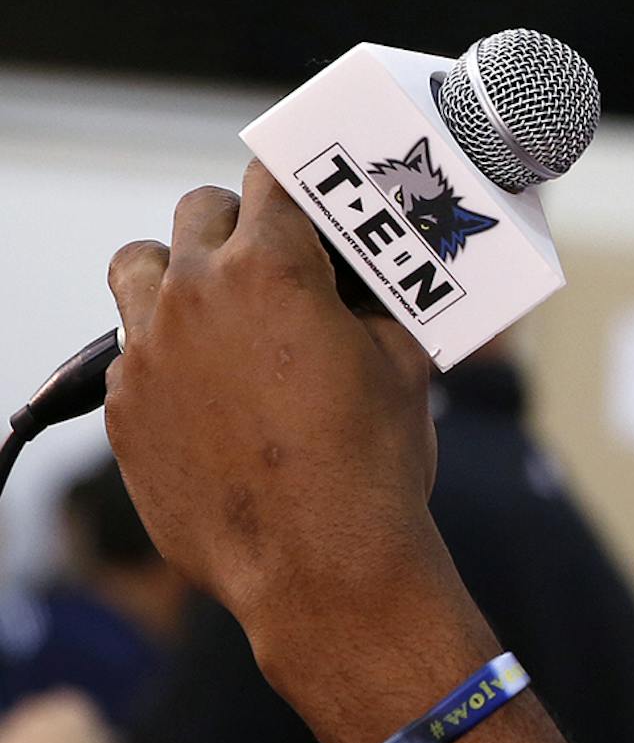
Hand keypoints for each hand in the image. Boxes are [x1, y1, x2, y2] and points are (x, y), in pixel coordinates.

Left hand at [103, 164, 442, 637]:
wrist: (321, 565)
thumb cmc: (373, 463)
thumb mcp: (402, 365)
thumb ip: (374, 305)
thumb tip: (368, 286)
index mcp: (271, 269)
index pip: (273, 178)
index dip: (300, 181)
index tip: (314, 195)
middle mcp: (195, 296)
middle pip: (200, 210)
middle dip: (239, 225)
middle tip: (277, 261)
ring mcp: (148, 353)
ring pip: (139, 268)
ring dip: (178, 275)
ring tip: (221, 313)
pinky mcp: (123, 409)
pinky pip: (132, 353)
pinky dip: (168, 357)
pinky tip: (216, 395)